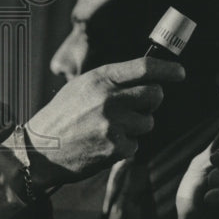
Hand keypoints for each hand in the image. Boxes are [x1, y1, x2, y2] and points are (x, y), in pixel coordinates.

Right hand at [24, 56, 184, 188]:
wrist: (38, 151)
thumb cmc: (64, 115)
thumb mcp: (83, 86)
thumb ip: (113, 80)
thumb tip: (148, 76)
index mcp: (101, 78)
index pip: (145, 68)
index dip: (168, 69)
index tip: (180, 73)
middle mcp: (108, 98)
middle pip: (155, 94)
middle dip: (152, 101)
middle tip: (138, 107)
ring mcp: (112, 124)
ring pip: (148, 122)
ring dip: (136, 126)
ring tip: (111, 128)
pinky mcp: (114, 148)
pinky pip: (135, 144)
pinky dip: (124, 146)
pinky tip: (103, 144)